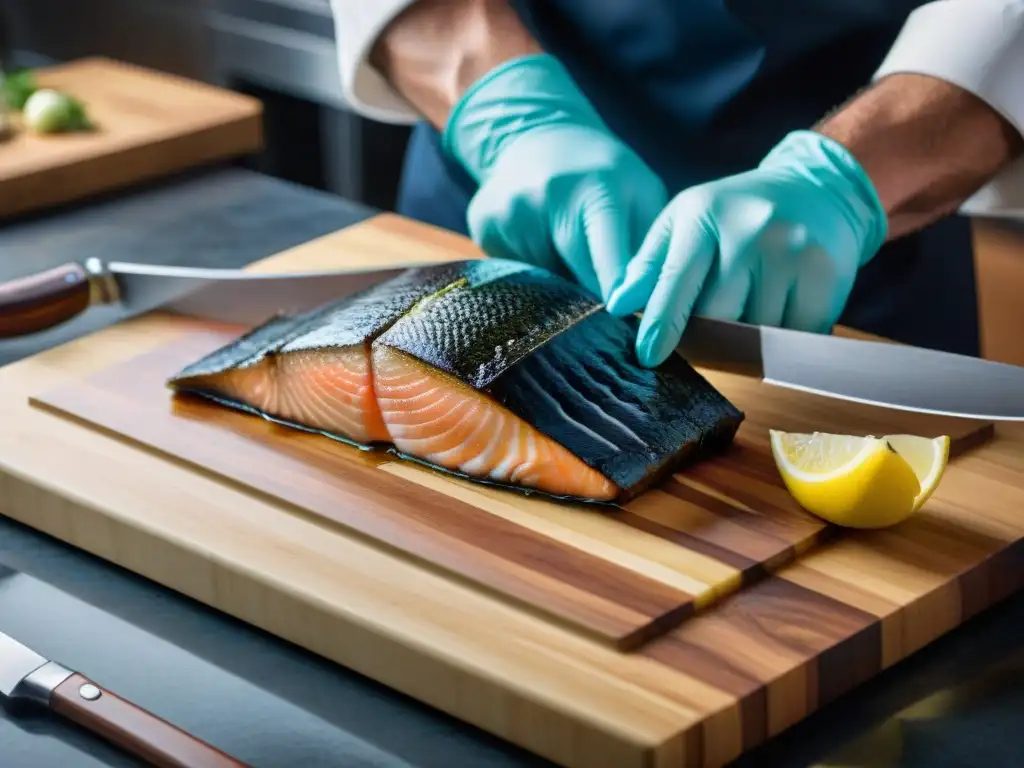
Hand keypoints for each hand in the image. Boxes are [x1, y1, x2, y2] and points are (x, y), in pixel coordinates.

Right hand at [443, 53, 666, 301]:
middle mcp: (548, 194)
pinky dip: (532, 267)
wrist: (540, 137)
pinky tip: (538, 239)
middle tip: (604, 284)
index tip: (621, 312)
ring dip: (560, 278)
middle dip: (592, 287)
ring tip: (565, 247)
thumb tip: (647, 302)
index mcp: (598, 188)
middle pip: (574, 274)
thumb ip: (647, 246)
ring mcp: (510, 208)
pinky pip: (515, 270)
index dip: (616, 291)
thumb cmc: (604, 175)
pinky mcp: (484, 222)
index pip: (607, 256)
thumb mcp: (641, 194)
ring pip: (543, 278)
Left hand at [606, 130, 888, 366]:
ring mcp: (791, 253)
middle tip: (711, 325)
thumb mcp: (684, 221)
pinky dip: (782, 337)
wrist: (817, 188)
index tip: (648, 356)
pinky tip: (780, 308)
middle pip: (715, 316)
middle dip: (707, 333)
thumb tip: (618, 304)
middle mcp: (749, 231)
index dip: (661, 324)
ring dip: (747, 337)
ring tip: (751, 305)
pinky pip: (793, 335)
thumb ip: (650, 264)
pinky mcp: (825, 276)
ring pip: (755, 332)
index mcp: (704, 215)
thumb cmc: (735, 212)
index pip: (675, 281)